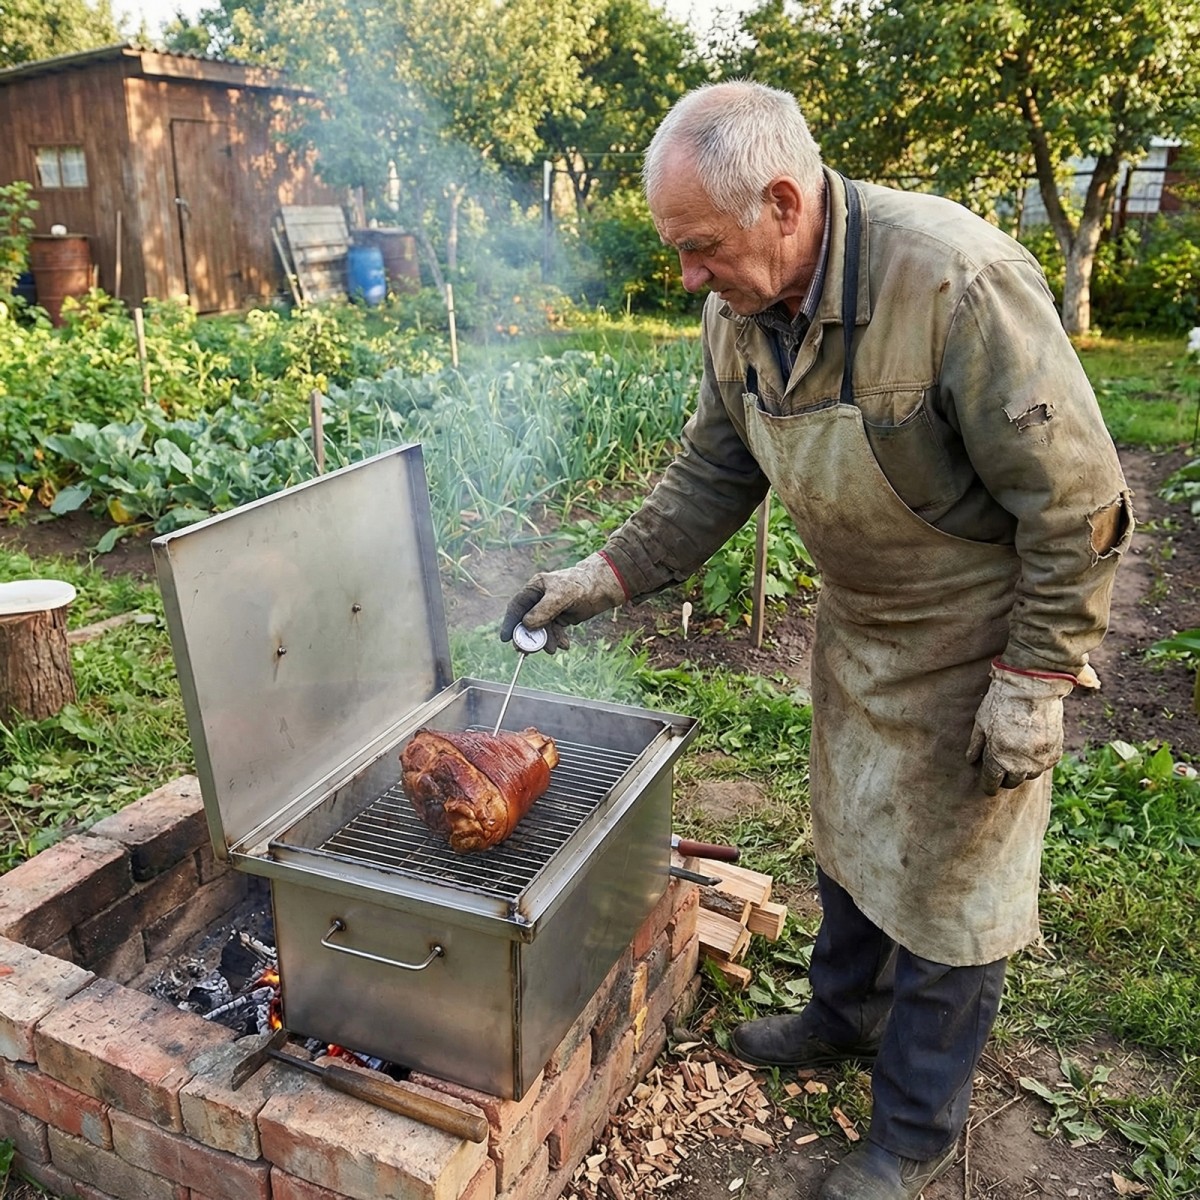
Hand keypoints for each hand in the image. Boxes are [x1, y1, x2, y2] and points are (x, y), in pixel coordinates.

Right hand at [500, 552, 626, 652]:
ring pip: (541, 629)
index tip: (506, 638)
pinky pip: (554, 632)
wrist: (603, 587)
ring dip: (545, 641)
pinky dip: (557, 639)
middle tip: (527, 651)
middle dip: (528, 636)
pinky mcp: (561, 618)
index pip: (517, 607)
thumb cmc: (580, 585)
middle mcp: (539, 599)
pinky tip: (564, 645)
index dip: (510, 622)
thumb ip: (544, 610)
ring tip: (552, 649)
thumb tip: (527, 625)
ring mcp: (550, 609)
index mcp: (535, 588)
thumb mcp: (561, 596)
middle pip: (527, 621)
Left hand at [966, 665, 1075, 794]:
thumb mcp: (981, 721)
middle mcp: (1020, 764)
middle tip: (1000, 768)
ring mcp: (1040, 759)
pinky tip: (1031, 749)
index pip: (992, 782)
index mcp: (998, 758)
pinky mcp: (1055, 751)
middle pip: (1012, 782)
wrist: (1033, 686)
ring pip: (1030, 775)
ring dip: (1022, 770)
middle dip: (1004, 777)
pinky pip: (1045, 765)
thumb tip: (970, 760)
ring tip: (1016, 757)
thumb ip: (976, 744)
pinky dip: (1037, 761)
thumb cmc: (1002, 702)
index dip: (988, 786)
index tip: (987, 786)